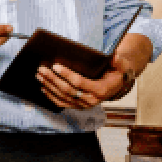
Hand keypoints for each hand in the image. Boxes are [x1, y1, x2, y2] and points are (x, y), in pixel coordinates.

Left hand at [35, 33, 149, 109]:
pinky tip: (43, 87)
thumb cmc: (118, 72)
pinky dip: (51, 96)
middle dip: (53, 79)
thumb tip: (113, 55)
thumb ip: (118, 61)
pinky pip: (62, 103)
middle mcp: (91, 100)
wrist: (117, 84)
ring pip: (62, 97)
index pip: (80, 83)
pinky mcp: (77, 106)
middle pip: (67, 90)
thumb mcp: (122, 65)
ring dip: (49, 86)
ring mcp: (83, 105)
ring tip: (39, 75)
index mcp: (101, 90)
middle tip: (42, 69)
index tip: (56, 66)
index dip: (67, 75)